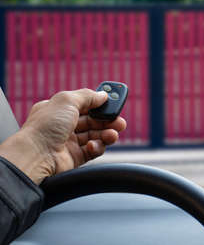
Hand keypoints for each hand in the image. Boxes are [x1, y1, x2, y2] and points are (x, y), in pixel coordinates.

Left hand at [0, 88, 126, 183]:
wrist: (36, 155)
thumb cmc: (45, 126)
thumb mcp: (67, 100)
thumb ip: (88, 95)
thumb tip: (103, 95)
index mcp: (59, 110)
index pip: (85, 105)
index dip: (100, 104)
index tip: (113, 104)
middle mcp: (64, 125)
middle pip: (94, 121)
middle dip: (109, 121)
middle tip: (120, 122)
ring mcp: (70, 142)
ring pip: (96, 136)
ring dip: (107, 134)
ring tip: (112, 134)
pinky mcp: (75, 157)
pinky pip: (93, 150)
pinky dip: (97, 147)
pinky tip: (93, 145)